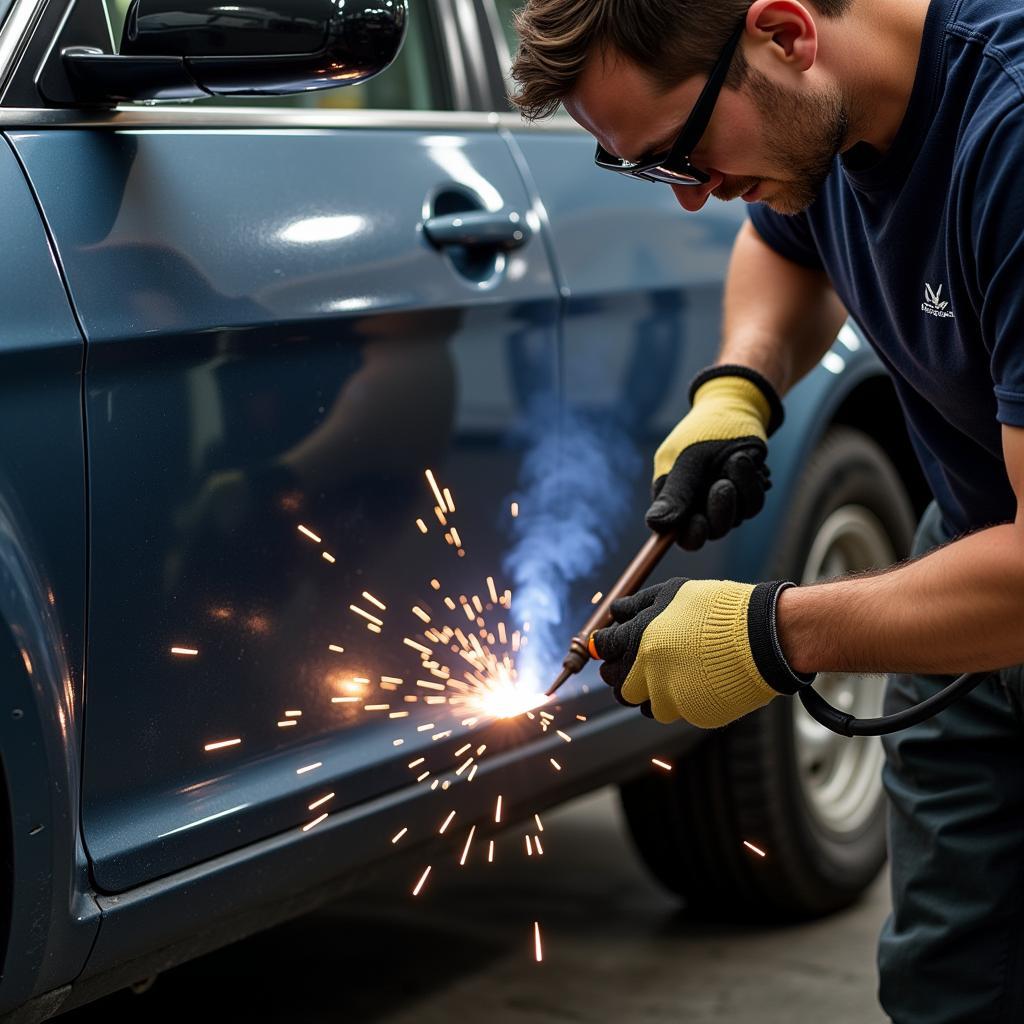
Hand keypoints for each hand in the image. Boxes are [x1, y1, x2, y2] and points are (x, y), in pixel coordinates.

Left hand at [592, 577, 812, 726]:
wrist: (764, 636)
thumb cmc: (718, 609)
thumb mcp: (673, 593)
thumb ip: (637, 605)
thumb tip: (614, 612)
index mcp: (640, 640)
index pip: (605, 648)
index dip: (604, 646)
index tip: (608, 645)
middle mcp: (649, 673)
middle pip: (618, 685)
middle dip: (621, 674)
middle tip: (634, 663)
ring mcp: (672, 698)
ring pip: (645, 704)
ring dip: (650, 691)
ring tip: (670, 672)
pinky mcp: (694, 714)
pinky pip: (676, 710)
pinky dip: (679, 698)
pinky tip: (694, 680)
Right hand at [647, 366, 783, 548]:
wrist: (736, 409)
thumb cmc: (704, 431)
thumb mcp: (687, 460)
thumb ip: (675, 493)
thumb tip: (655, 524)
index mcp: (674, 500)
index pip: (679, 534)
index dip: (690, 535)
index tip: (698, 522)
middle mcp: (697, 506)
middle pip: (712, 532)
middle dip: (721, 510)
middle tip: (723, 484)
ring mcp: (722, 503)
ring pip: (737, 518)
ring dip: (741, 488)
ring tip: (737, 460)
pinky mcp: (744, 496)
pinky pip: (753, 503)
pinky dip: (753, 482)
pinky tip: (748, 462)